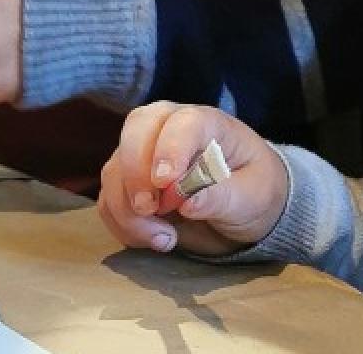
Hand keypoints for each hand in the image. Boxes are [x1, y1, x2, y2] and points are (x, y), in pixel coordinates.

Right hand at [97, 102, 289, 256]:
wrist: (242, 211)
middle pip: (135, 131)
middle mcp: (168, 128)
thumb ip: (222, 197)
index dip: (170, 149)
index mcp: (208, 123)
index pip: (184, 123)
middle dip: (135, 174)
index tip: (165, 183)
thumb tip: (187, 201)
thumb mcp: (251, 199)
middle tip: (150, 210)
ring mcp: (143, 154)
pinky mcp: (128, 184)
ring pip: (115, 171)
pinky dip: (123, 225)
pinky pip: (109, 201)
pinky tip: (155, 240)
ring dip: (129, 211)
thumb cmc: (253, 193)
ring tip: (165, 240)